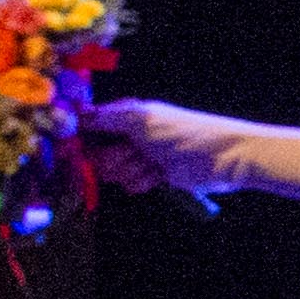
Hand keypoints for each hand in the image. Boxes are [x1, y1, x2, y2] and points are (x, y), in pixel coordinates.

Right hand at [83, 100, 244, 201]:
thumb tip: (75, 114)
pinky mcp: (154, 176)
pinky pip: (131, 184)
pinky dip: (142, 181)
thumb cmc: (184, 133)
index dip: (83, 139)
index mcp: (127, 115)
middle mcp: (130, 135)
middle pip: (97, 154)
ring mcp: (142, 156)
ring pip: (114, 172)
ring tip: (152, 164)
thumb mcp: (141, 120)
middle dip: (113, 158)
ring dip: (131, 170)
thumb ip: (106, 118)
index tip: (78, 149)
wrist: (224, 157)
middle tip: (135, 154)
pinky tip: (159, 176)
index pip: (89, 127)